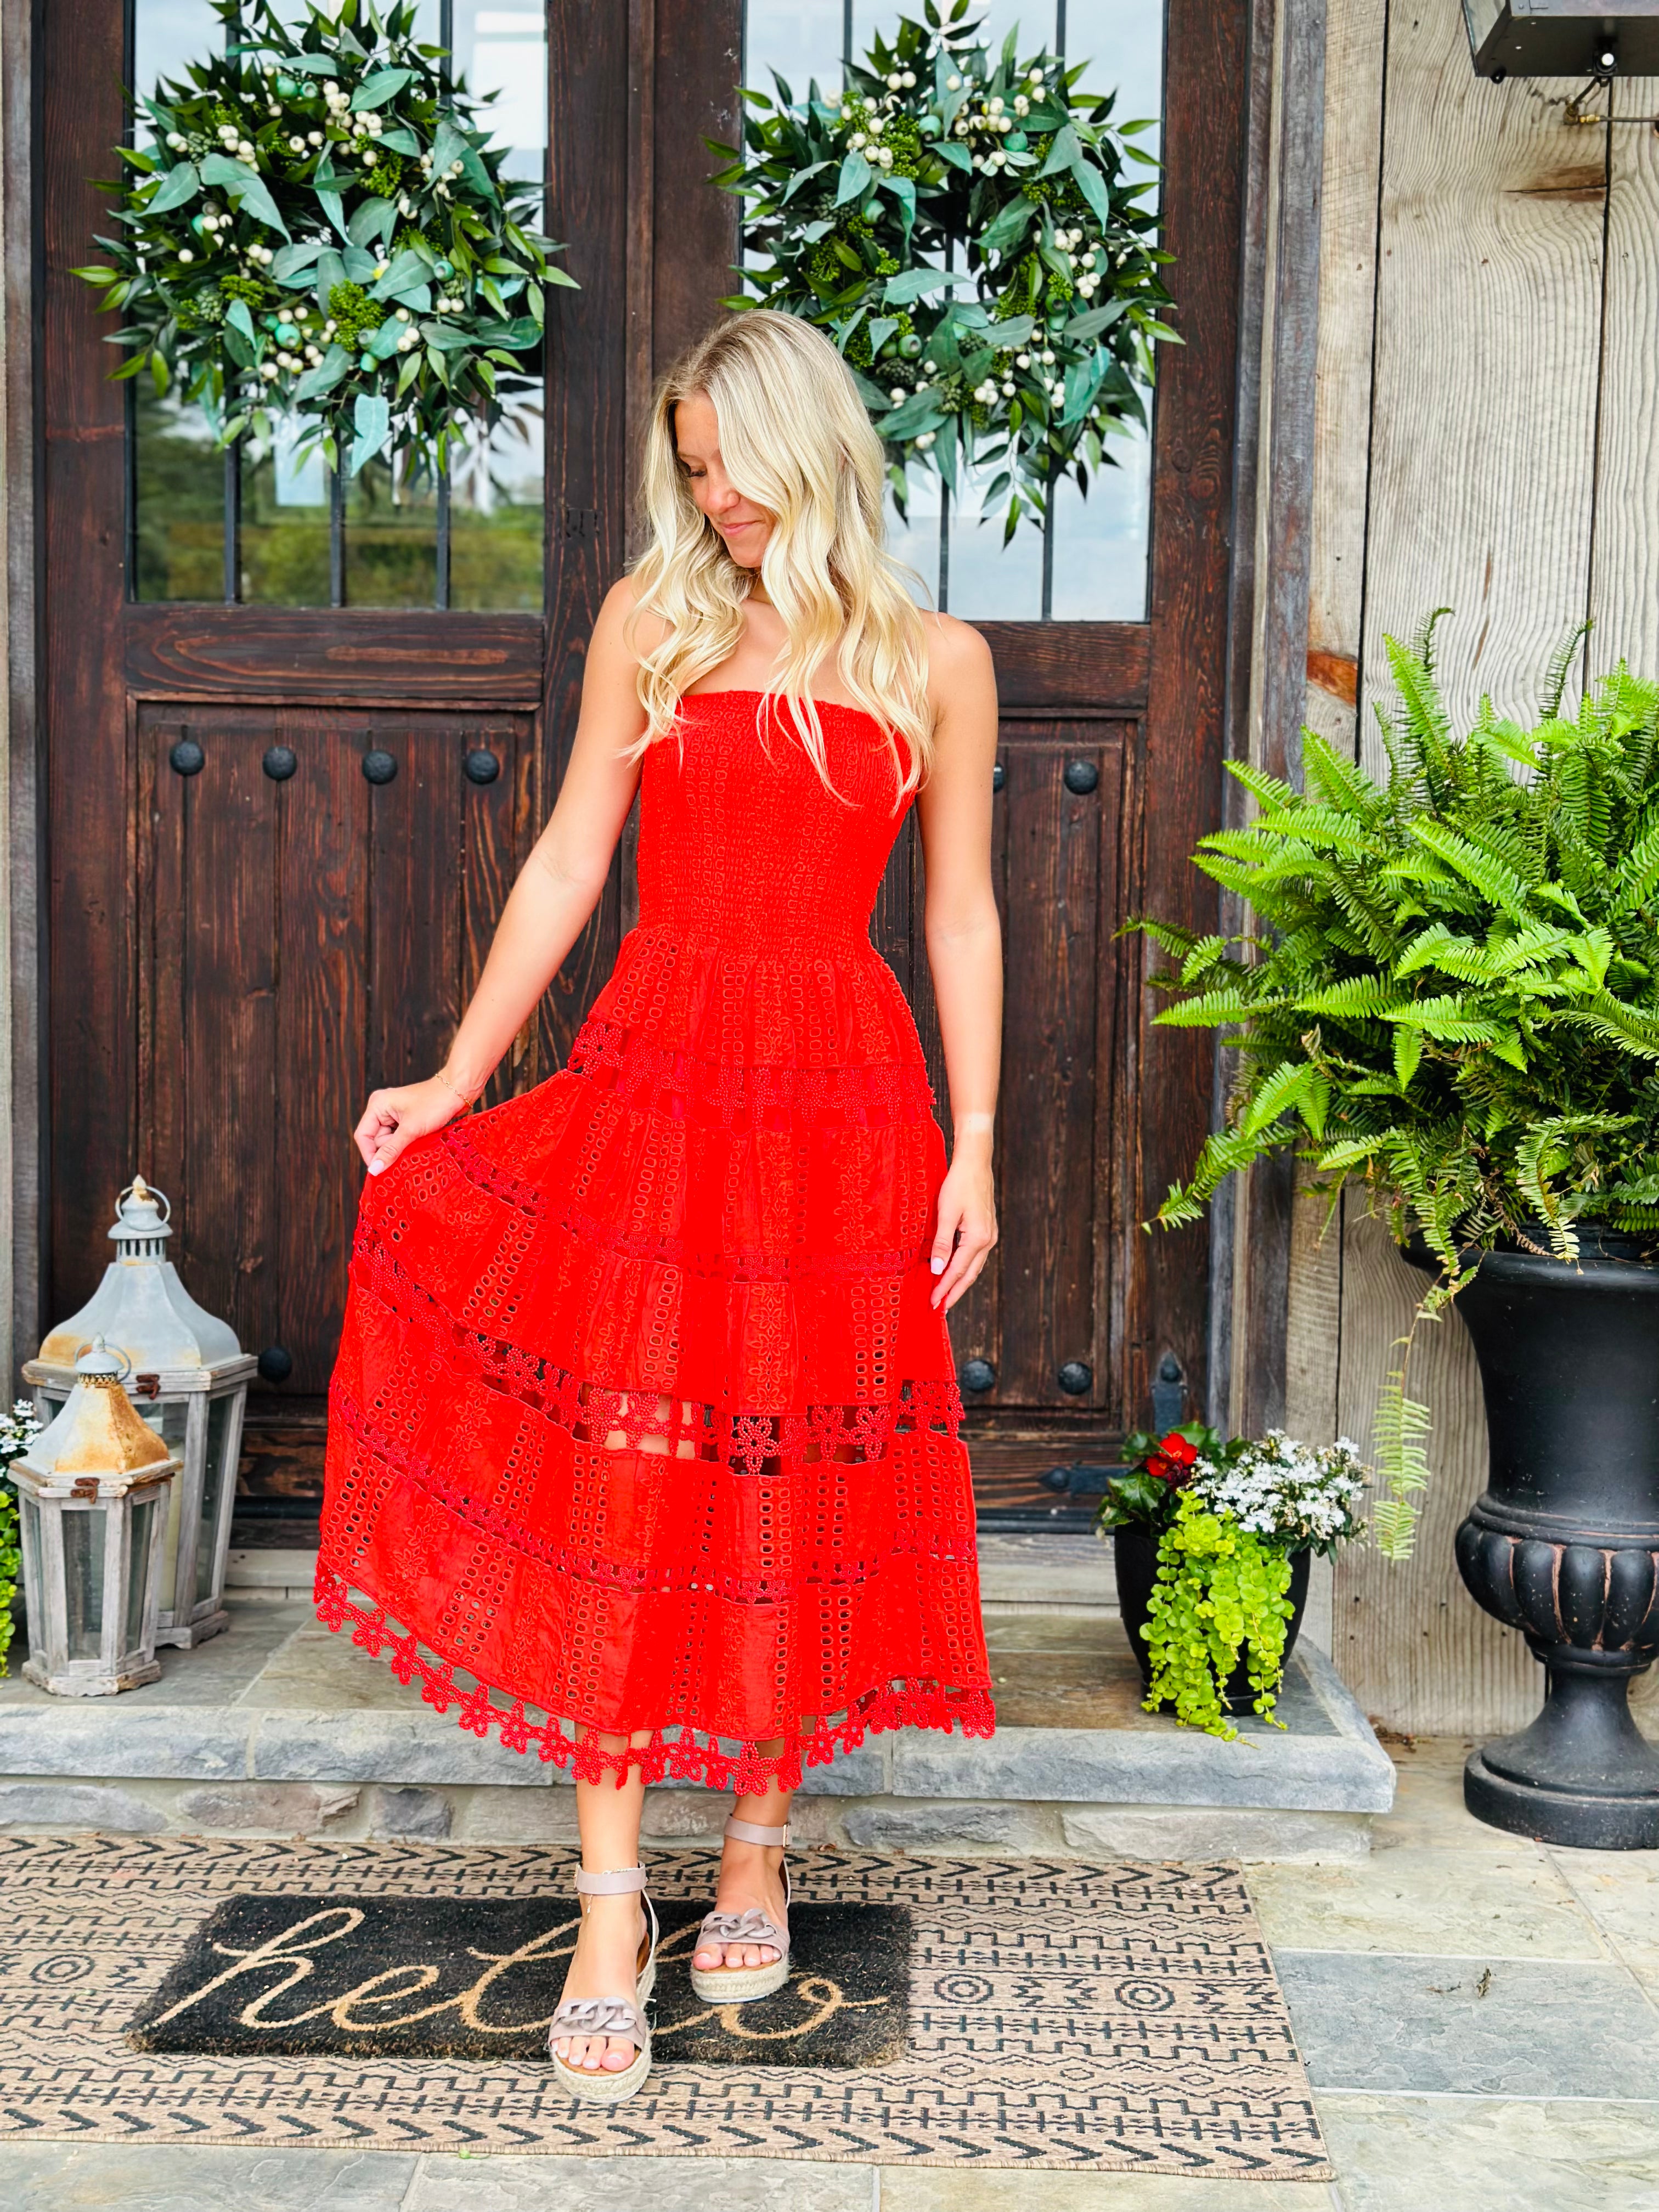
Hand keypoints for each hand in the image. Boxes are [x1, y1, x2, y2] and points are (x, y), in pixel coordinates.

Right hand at [353, 1076, 468, 1176]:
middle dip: (392, 1148)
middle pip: (377, 1140)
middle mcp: (382, 1109)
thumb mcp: (411, 1129)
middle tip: (410, 1145)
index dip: (370, 1154)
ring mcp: (395, 1115)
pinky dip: (409, 1143)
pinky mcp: (407, 1120)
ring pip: (391, 1142)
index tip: (380, 1171)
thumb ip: (391, 1150)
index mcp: (377, 1105)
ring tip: (418, 1140)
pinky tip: (420, 1140)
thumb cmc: (436, 1103)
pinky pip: (401, 1139)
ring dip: (403, 1147)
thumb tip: (375, 1169)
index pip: (363, 1136)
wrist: (459, 1091)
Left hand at [928, 1142, 996, 1311]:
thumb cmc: (959, 1184)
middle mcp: (988, 1240)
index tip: (933, 1303)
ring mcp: (990, 1235)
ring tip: (947, 1294)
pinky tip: (955, 1269)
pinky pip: (975, 1255)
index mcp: (978, 1239)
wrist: (976, 1162)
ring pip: (974, 1266)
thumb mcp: (946, 1213)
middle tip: (941, 1307)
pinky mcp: (987, 1228)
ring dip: (960, 1281)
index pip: (957, 1272)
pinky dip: (965, 1267)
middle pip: (970, 1274)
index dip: (944, 1289)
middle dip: (955, 1292)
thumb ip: (942, 1244)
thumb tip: (938, 1270)